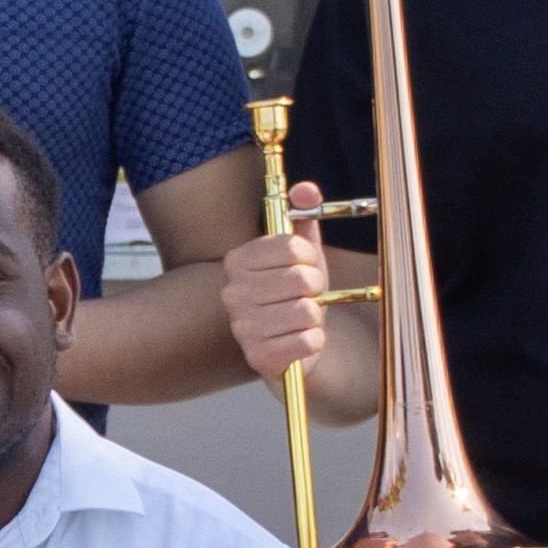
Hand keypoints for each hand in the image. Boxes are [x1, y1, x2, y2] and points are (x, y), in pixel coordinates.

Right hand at [223, 192, 338, 383]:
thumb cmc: (295, 294)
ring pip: (306, 311)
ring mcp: (242, 328)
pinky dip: (314, 341)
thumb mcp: (302, 253)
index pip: (291, 247)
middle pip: (301, 279)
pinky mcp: (258, 358)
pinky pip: (307, 341)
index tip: (303, 267)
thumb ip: (304, 215)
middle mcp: (232, 293)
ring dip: (315, 316)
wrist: (293, 345)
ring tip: (302, 319)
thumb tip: (306, 189)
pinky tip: (301, 340)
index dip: (309, 258)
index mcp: (237, 261)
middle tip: (306, 296)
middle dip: (315, 289)